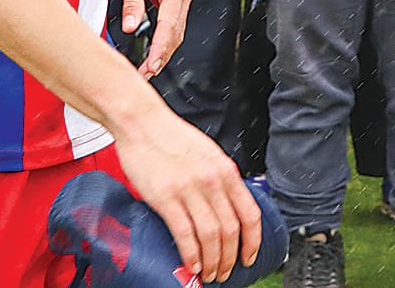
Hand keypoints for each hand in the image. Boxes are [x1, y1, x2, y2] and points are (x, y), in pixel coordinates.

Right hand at [112, 103, 262, 283]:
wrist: (141, 122)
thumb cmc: (171, 136)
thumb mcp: (207, 153)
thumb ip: (220, 179)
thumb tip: (228, 208)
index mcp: (225, 170)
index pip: (249, 214)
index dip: (252, 241)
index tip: (249, 256)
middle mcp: (211, 180)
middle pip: (230, 230)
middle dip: (230, 258)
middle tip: (226, 271)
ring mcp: (188, 189)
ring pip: (211, 236)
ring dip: (213, 261)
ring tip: (209, 272)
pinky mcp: (165, 196)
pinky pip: (184, 234)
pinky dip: (191, 255)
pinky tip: (191, 263)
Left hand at [113, 0, 195, 78]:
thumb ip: (132, 3)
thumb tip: (130, 28)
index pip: (170, 24)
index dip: (161, 48)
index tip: (152, 66)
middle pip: (177, 31)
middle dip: (162, 54)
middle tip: (145, 74)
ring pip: (176, 29)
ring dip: (164, 49)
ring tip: (148, 68)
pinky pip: (173, 21)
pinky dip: (164, 37)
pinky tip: (154, 51)